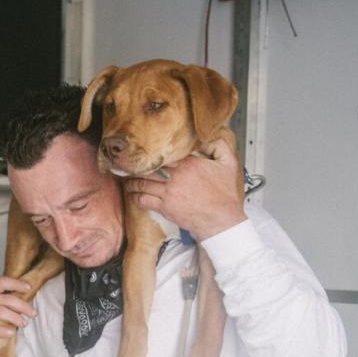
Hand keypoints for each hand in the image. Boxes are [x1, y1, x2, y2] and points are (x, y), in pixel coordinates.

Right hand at [0, 277, 36, 342]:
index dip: (16, 284)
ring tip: (23, 323)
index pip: (2, 282)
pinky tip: (10, 333)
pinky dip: (1, 330)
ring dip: (14, 317)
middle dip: (21, 305)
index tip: (28, 288)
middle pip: (5, 298)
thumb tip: (16, 297)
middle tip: (31, 312)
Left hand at [124, 138, 246, 240]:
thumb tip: (206, 136)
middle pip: (149, 168)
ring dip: (133, 182)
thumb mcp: (229, 163)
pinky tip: (133, 195)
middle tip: (129, 166)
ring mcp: (168, 192)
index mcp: (188, 163)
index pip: (164, 154)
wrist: (221, 220)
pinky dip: (136, 197)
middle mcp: (175, 176)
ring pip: (143, 183)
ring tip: (128, 180)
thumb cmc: (225, 194)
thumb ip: (218, 145)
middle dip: (138, 167)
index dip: (153, 154)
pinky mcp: (165, 207)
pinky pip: (144, 200)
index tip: (146, 153)